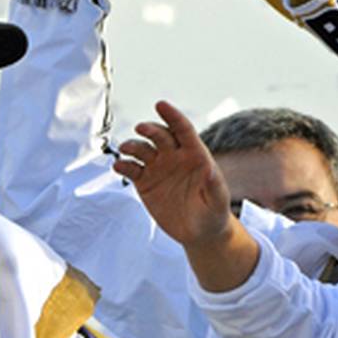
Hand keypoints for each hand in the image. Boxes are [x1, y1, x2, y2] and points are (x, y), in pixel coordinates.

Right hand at [114, 101, 233, 248]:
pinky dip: (124, 165)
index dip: (173, 116)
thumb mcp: (218, 201)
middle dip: (150, 129)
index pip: (183, 130)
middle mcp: (174, 156)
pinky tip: (119, 166)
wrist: (199, 233)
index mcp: (195, 155)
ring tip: (126, 149)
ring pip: (142, 149)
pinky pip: (131, 169)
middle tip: (142, 129)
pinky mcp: (145, 182)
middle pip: (160, 135)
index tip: (161, 104)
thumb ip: (214, 185)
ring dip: (133, 146)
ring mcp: (158, 168)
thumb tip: (209, 169)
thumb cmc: (214, 213)